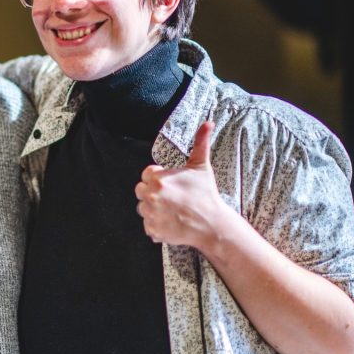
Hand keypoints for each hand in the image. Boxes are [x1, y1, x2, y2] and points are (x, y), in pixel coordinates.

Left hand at [135, 121, 226, 248]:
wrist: (212, 224)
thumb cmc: (206, 194)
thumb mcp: (201, 166)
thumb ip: (200, 142)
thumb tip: (208, 123)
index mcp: (158, 179)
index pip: (146, 174)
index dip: (158, 178)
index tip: (171, 184)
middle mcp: (151, 196)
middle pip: (141, 190)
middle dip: (152, 192)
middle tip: (171, 197)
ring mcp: (151, 214)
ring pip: (143, 208)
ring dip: (153, 208)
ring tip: (172, 209)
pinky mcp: (153, 230)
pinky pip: (147, 224)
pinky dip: (156, 224)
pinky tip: (171, 221)